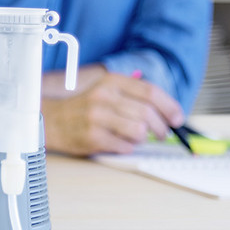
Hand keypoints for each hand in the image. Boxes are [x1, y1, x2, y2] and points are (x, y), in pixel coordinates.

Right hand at [42, 72, 184, 156]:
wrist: (51, 120)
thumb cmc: (85, 108)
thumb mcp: (106, 91)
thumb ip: (133, 96)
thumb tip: (167, 112)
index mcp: (111, 82)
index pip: (150, 91)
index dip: (169, 106)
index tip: (178, 118)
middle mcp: (104, 97)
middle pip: (148, 113)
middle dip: (162, 127)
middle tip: (163, 134)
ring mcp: (97, 117)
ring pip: (139, 130)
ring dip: (144, 138)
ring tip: (137, 137)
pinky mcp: (92, 137)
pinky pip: (124, 146)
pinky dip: (129, 147)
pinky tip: (121, 143)